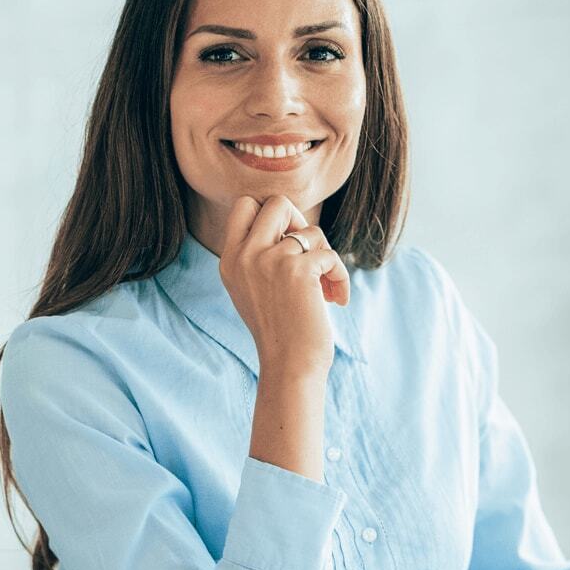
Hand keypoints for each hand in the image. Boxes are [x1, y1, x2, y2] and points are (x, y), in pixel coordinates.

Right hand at [218, 195, 350, 377]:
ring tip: (326, 287)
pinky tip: (336, 299)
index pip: (245, 205)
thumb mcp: (255, 287)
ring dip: (325, 258)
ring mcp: (269, 260)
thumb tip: (292, 218)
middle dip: (301, 222)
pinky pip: (329, 254)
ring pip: (311, 232)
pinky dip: (339, 276)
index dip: (272, 214)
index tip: (288, 240)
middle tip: (309, 251)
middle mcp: (245, 255)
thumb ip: (261, 253)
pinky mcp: (298, 270)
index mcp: (230, 259)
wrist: (289, 366)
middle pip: (277, 202)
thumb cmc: (280, 331)